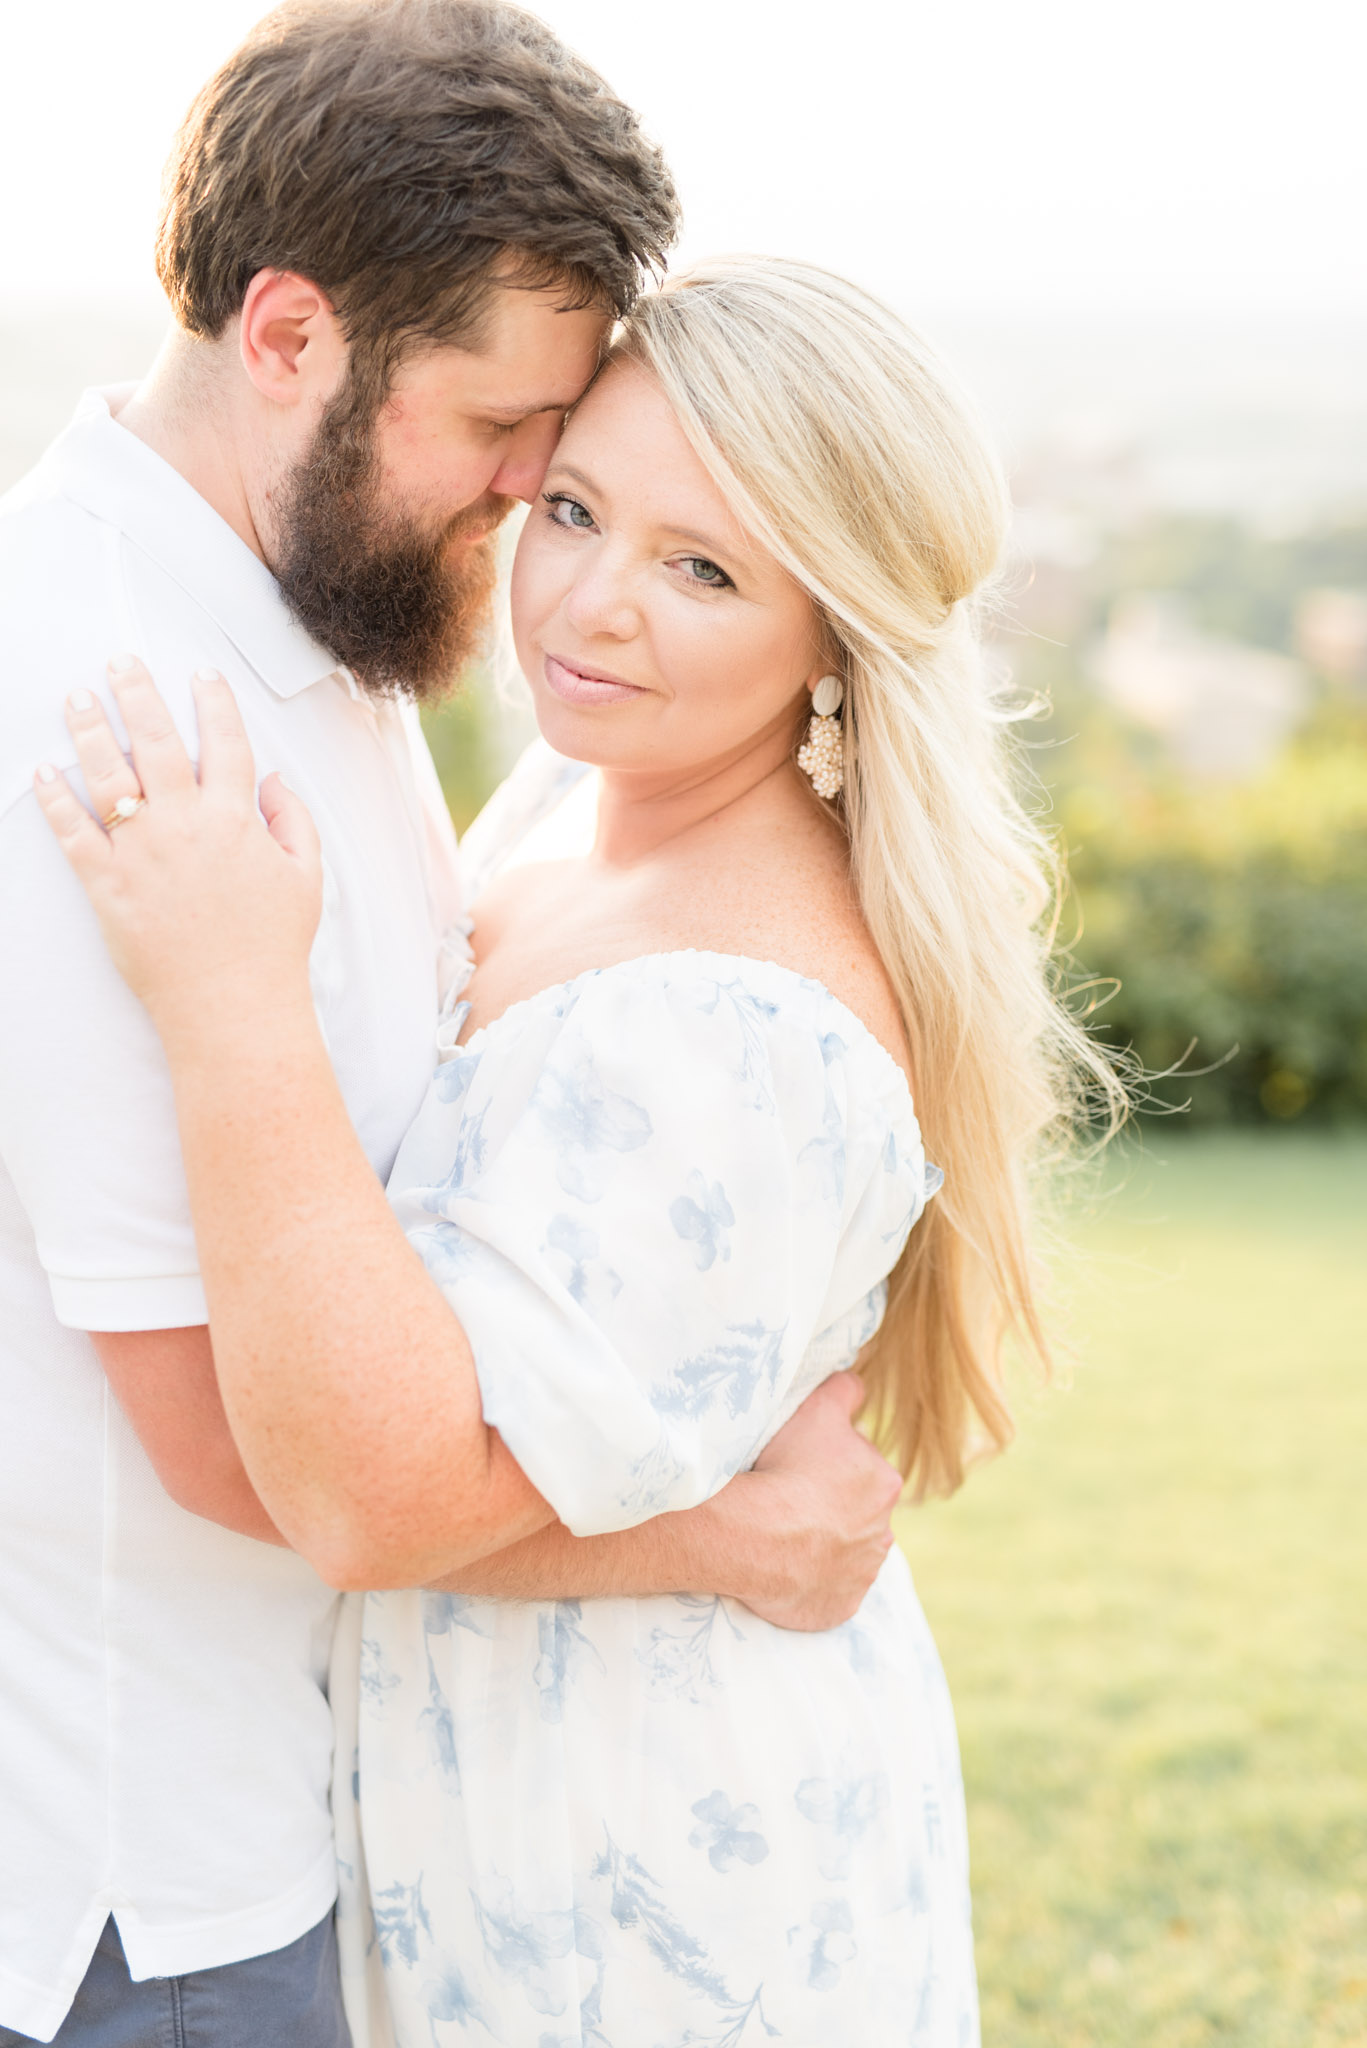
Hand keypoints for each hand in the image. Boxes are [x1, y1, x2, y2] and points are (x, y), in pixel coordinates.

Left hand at [35, 659, 321, 1042]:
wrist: (233, 1004)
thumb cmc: (272, 946)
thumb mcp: (306, 878)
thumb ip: (294, 821)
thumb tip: (274, 781)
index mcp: (235, 820)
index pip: (225, 743)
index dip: (214, 703)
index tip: (201, 675)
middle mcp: (186, 826)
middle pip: (156, 742)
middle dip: (137, 694)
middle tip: (120, 663)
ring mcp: (143, 854)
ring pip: (108, 776)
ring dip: (89, 732)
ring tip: (78, 699)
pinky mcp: (108, 885)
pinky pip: (74, 834)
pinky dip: (55, 802)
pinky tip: (43, 774)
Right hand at [736, 1372, 903, 1631]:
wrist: (757, 1537)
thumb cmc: (787, 1467)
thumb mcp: (817, 1408)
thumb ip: (844, 1390)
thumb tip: (856, 1384)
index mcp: (884, 1484)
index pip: (862, 1468)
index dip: (830, 1465)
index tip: (801, 1467)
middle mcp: (883, 1532)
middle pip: (855, 1513)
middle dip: (829, 1507)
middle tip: (788, 1500)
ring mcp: (862, 1575)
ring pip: (844, 1553)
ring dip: (822, 1545)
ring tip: (782, 1535)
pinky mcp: (840, 1607)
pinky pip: (827, 1592)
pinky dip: (811, 1582)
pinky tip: (784, 1568)